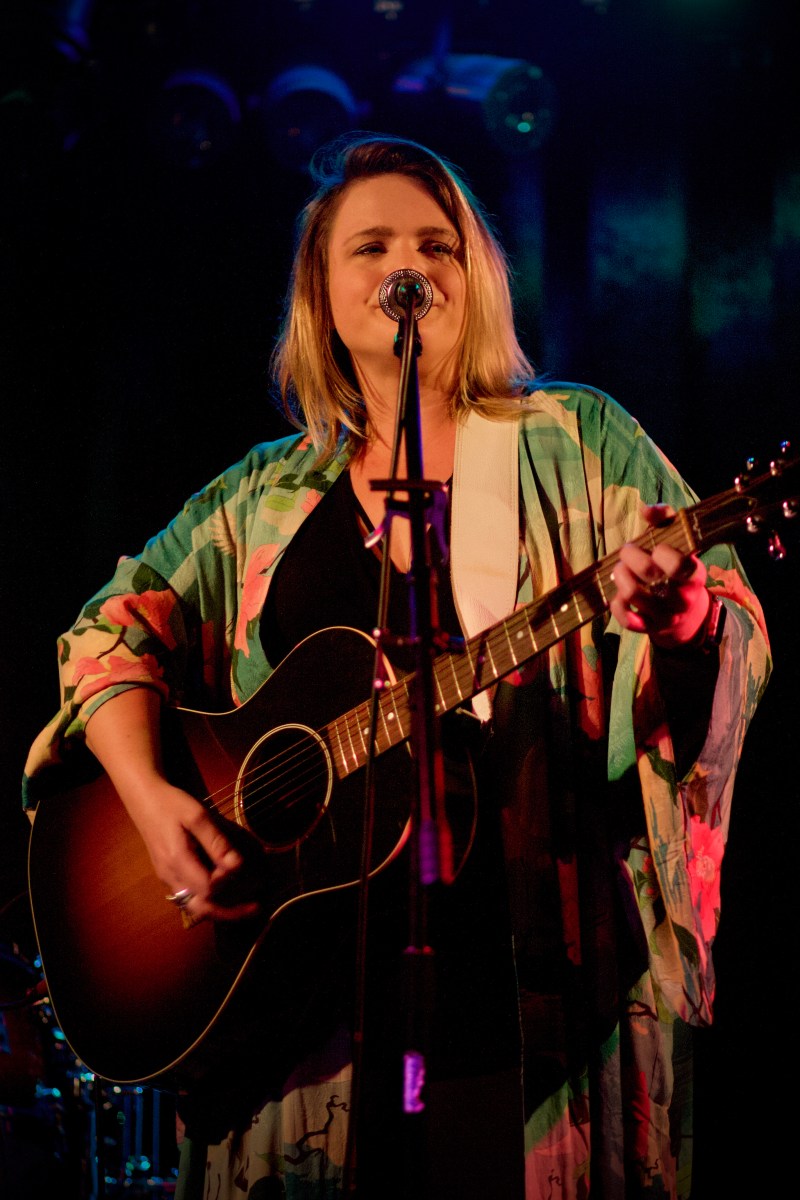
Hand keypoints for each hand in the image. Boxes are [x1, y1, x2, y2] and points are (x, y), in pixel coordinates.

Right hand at [127, 778, 262, 924]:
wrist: (143, 800)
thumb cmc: (171, 804)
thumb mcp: (197, 816)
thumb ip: (216, 841)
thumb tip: (237, 866)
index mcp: (177, 861)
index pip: (207, 888)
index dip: (226, 882)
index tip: (238, 866)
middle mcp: (170, 876)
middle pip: (200, 908)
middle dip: (228, 912)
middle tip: (255, 907)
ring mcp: (167, 877)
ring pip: (193, 905)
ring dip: (219, 908)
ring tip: (244, 905)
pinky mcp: (168, 874)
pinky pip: (188, 896)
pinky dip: (208, 900)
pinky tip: (224, 891)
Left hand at [609, 504, 710, 649]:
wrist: (687, 615)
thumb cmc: (676, 569)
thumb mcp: (679, 543)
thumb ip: (665, 520)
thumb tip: (645, 509)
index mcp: (693, 574)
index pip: (678, 563)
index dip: (660, 551)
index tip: (655, 547)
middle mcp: (682, 598)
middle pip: (648, 573)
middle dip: (630, 556)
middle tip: (627, 553)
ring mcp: (665, 615)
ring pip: (633, 594)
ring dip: (620, 576)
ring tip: (620, 570)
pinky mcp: (649, 628)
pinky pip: (627, 619)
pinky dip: (617, 605)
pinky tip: (619, 595)